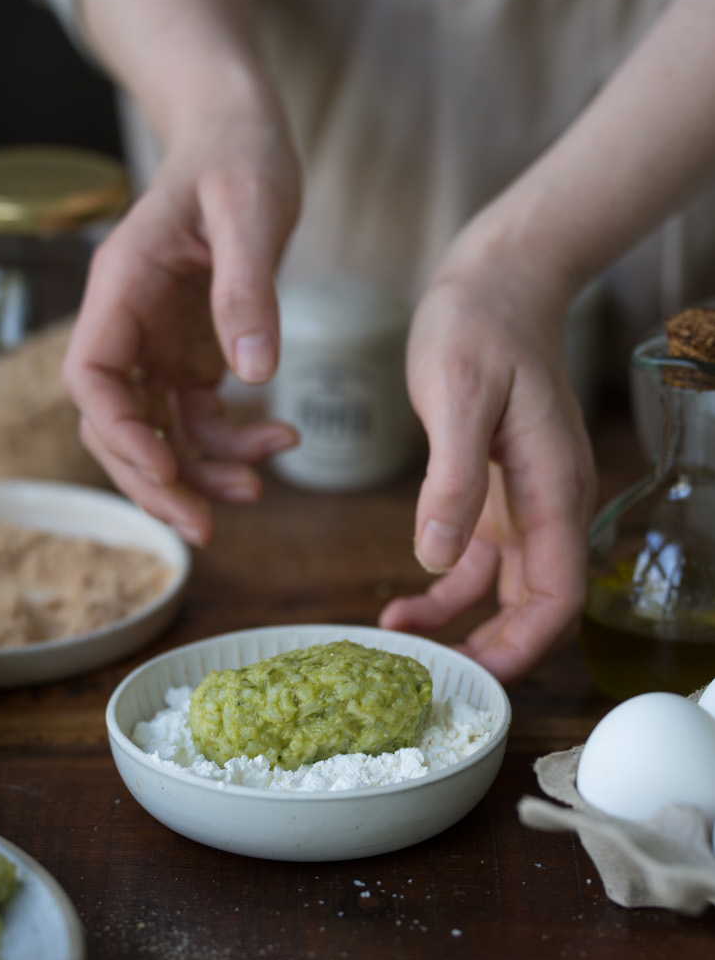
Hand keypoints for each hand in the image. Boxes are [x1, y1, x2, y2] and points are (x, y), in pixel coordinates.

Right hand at [62, 107, 301, 545]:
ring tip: (257, 491)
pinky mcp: (189, 353)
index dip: (119, 432)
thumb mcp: (251, 209)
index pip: (90, 376)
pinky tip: (280, 439)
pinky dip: (233, 440)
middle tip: (204, 528)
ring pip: (158, 432)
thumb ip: (248, 288)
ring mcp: (155, 344)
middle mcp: (129, 323)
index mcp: (122, 287)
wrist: (241, 135)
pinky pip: (198, 416)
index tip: (166, 467)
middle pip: (115, 424)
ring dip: (200, 472)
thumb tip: (254, 374)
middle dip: (156, 480)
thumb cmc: (239, 157)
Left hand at [379, 229, 597, 682]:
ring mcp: (522, 500)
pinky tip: (405, 600)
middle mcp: (548, 503)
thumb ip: (453, 481)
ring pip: (503, 588)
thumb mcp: (459, 396)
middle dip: (492, 649)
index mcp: (553, 487)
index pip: (558, 594)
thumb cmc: (481, 326)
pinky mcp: (494, 490)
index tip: (476, 678)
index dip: (523, 646)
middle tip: (432, 680)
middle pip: (536, 604)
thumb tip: (435, 558)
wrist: (495, 279)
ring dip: (461, 623)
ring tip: (401, 642)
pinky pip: (475, 558)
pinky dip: (445, 587)